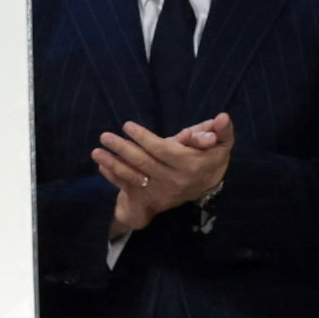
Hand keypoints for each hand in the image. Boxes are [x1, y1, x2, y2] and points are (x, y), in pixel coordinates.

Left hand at [96, 112, 233, 242]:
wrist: (206, 185)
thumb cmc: (210, 156)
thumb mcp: (221, 143)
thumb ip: (221, 130)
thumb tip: (222, 117)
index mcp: (190, 165)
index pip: (163, 151)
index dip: (144, 139)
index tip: (127, 126)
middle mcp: (174, 181)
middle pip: (144, 163)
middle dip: (123, 149)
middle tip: (105, 136)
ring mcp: (162, 192)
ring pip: (134, 177)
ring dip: (113, 165)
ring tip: (97, 152)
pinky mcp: (152, 200)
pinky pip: (130, 188)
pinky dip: (115, 178)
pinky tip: (102, 167)